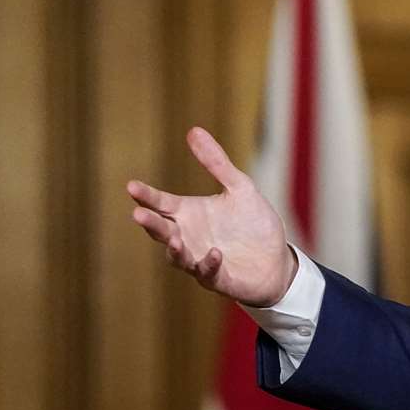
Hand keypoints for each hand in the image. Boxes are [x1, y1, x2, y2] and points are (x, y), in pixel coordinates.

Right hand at [128, 126, 297, 306]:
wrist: (277, 259)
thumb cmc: (254, 224)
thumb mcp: (240, 188)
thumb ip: (217, 163)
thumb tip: (193, 130)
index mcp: (189, 214)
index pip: (161, 203)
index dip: (147, 195)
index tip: (132, 186)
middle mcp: (188, 237)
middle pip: (162, 230)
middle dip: (151, 223)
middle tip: (138, 213)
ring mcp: (200, 260)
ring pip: (177, 257)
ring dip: (174, 248)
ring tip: (173, 237)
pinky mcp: (219, 279)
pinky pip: (208, 274)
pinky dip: (208, 264)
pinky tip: (215, 253)